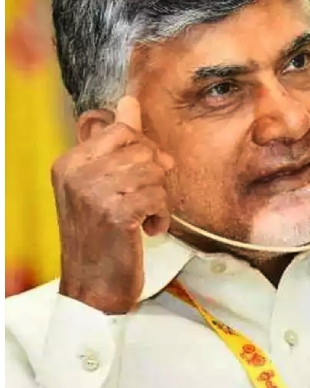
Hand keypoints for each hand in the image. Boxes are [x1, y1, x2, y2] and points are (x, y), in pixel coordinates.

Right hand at [53, 96, 174, 314]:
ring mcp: (95, 193)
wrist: (92, 286)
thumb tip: (130, 101)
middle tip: (147, 199)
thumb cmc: (101, 236)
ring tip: (144, 218)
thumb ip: (117, 145)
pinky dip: (161, 216)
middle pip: (142, 149)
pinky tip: (148, 231)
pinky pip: (158, 197)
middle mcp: (77, 173)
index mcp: (70, 162)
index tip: (142, 173)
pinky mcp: (116, 214)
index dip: (142, 149)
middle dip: (155, 175)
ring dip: (159, 199)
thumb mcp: (102, 187)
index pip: (119, 128)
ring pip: (154, 173)